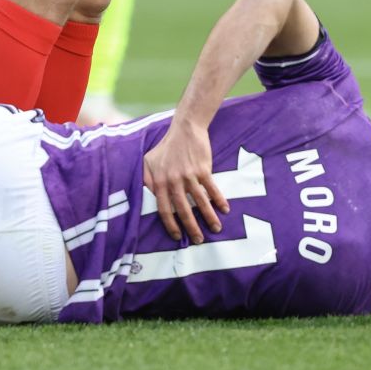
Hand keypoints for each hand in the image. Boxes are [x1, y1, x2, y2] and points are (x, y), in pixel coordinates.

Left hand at [141, 121, 227, 243]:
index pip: (164, 209)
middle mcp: (174, 181)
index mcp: (160, 181)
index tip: (178, 236)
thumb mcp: (149, 162)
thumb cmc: (166, 147)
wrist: (185, 129)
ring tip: (216, 229)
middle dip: (191, 227)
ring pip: (200, 202)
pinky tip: (225, 209)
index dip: (170, 225)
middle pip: (183, 210)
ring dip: (209, 217)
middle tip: (198, 240)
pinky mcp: (203, 169)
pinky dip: (219, 200)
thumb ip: (146, 180)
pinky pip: (212, 188)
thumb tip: (145, 197)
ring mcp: (189, 175)